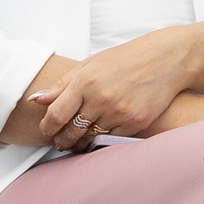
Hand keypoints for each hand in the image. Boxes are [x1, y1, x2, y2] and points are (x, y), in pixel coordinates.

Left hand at [32, 26, 203, 146]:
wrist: (166, 60)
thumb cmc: (126, 60)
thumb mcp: (91, 64)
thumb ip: (62, 84)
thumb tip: (37, 100)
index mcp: (86, 81)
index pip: (55, 116)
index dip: (47, 127)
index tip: (47, 129)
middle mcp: (101, 98)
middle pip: (70, 132)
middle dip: (61, 139)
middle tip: (60, 140)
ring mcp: (119, 113)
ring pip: (89, 140)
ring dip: (79, 143)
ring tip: (77, 139)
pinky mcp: (135, 124)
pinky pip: (109, 140)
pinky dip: (101, 140)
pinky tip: (98, 136)